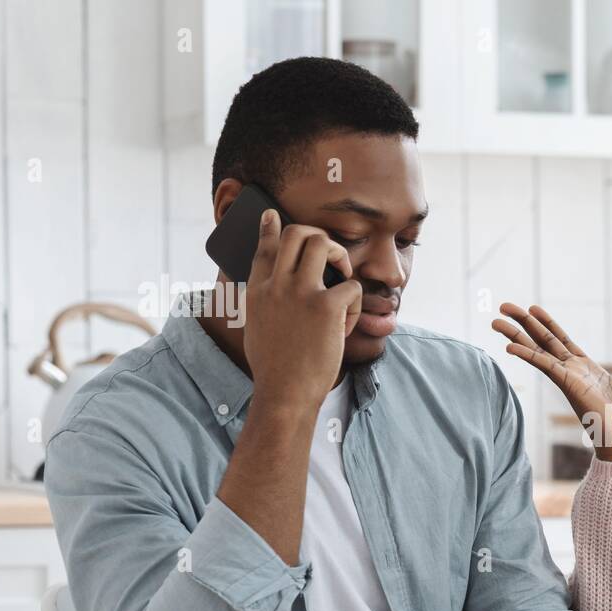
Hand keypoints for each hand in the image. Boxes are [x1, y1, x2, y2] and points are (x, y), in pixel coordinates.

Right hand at [242, 209, 362, 409]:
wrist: (285, 393)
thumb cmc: (275, 369)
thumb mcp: (257, 329)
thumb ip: (264, 304)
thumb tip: (271, 293)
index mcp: (257, 291)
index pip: (263, 248)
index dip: (270, 228)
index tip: (272, 216)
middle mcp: (277, 285)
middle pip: (296, 235)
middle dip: (318, 236)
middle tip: (331, 255)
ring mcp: (301, 293)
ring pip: (323, 245)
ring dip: (340, 255)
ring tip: (343, 277)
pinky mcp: (327, 307)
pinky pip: (351, 286)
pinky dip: (354, 303)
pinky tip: (345, 325)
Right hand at [492, 303, 611, 462]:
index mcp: (588, 371)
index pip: (563, 342)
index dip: (548, 325)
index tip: (533, 309)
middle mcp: (573, 373)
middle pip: (544, 341)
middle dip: (525, 323)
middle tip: (504, 307)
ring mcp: (569, 379)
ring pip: (538, 351)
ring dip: (517, 335)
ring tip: (496, 320)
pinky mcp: (569, 385)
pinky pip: (544, 366)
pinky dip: (528, 355)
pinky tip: (509, 346)